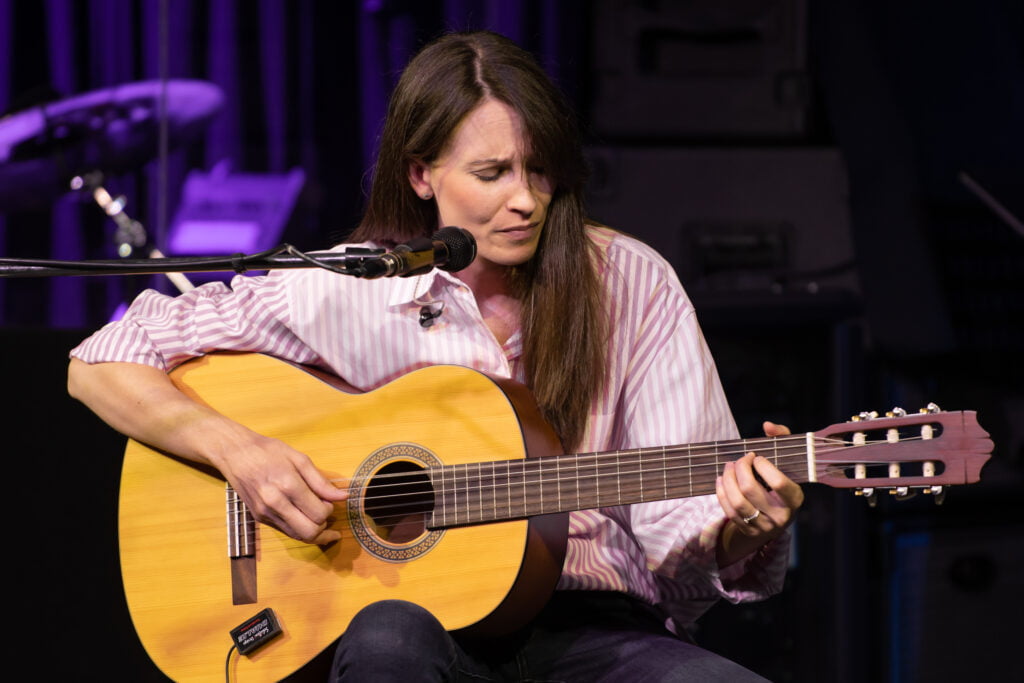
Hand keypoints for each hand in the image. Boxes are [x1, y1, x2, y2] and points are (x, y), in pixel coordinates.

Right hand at [212, 431, 348, 544]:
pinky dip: (299, 529)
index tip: (330, 501)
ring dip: (313, 532)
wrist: (235, 454)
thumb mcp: (299, 459)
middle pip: (309, 532)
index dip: (330, 510)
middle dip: (324, 528)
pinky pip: (285, 531)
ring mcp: (265, 513)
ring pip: (297, 536)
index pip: (319, 513)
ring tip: (321, 521)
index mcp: (287, 485)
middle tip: (328, 517)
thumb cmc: (269, 451)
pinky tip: (304, 518)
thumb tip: (342, 496)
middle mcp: (275, 503)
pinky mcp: (259, 518)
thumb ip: (321, 481)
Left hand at [714, 421, 804, 565]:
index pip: (778, 483)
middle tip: (740, 460)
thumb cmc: (780, 484)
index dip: (763, 466)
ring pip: (737, 501)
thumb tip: (767, 425)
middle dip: (740, 468)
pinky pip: (729, 511)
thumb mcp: (787, 462)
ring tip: (728, 467)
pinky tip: (722, 480)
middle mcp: (780, 515)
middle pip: (750, 489)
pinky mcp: (748, 530)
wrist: (776, 520)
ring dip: (727, 479)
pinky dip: (721, 492)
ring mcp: (763, 525)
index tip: (757, 458)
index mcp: (794, 499)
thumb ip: (781, 437)